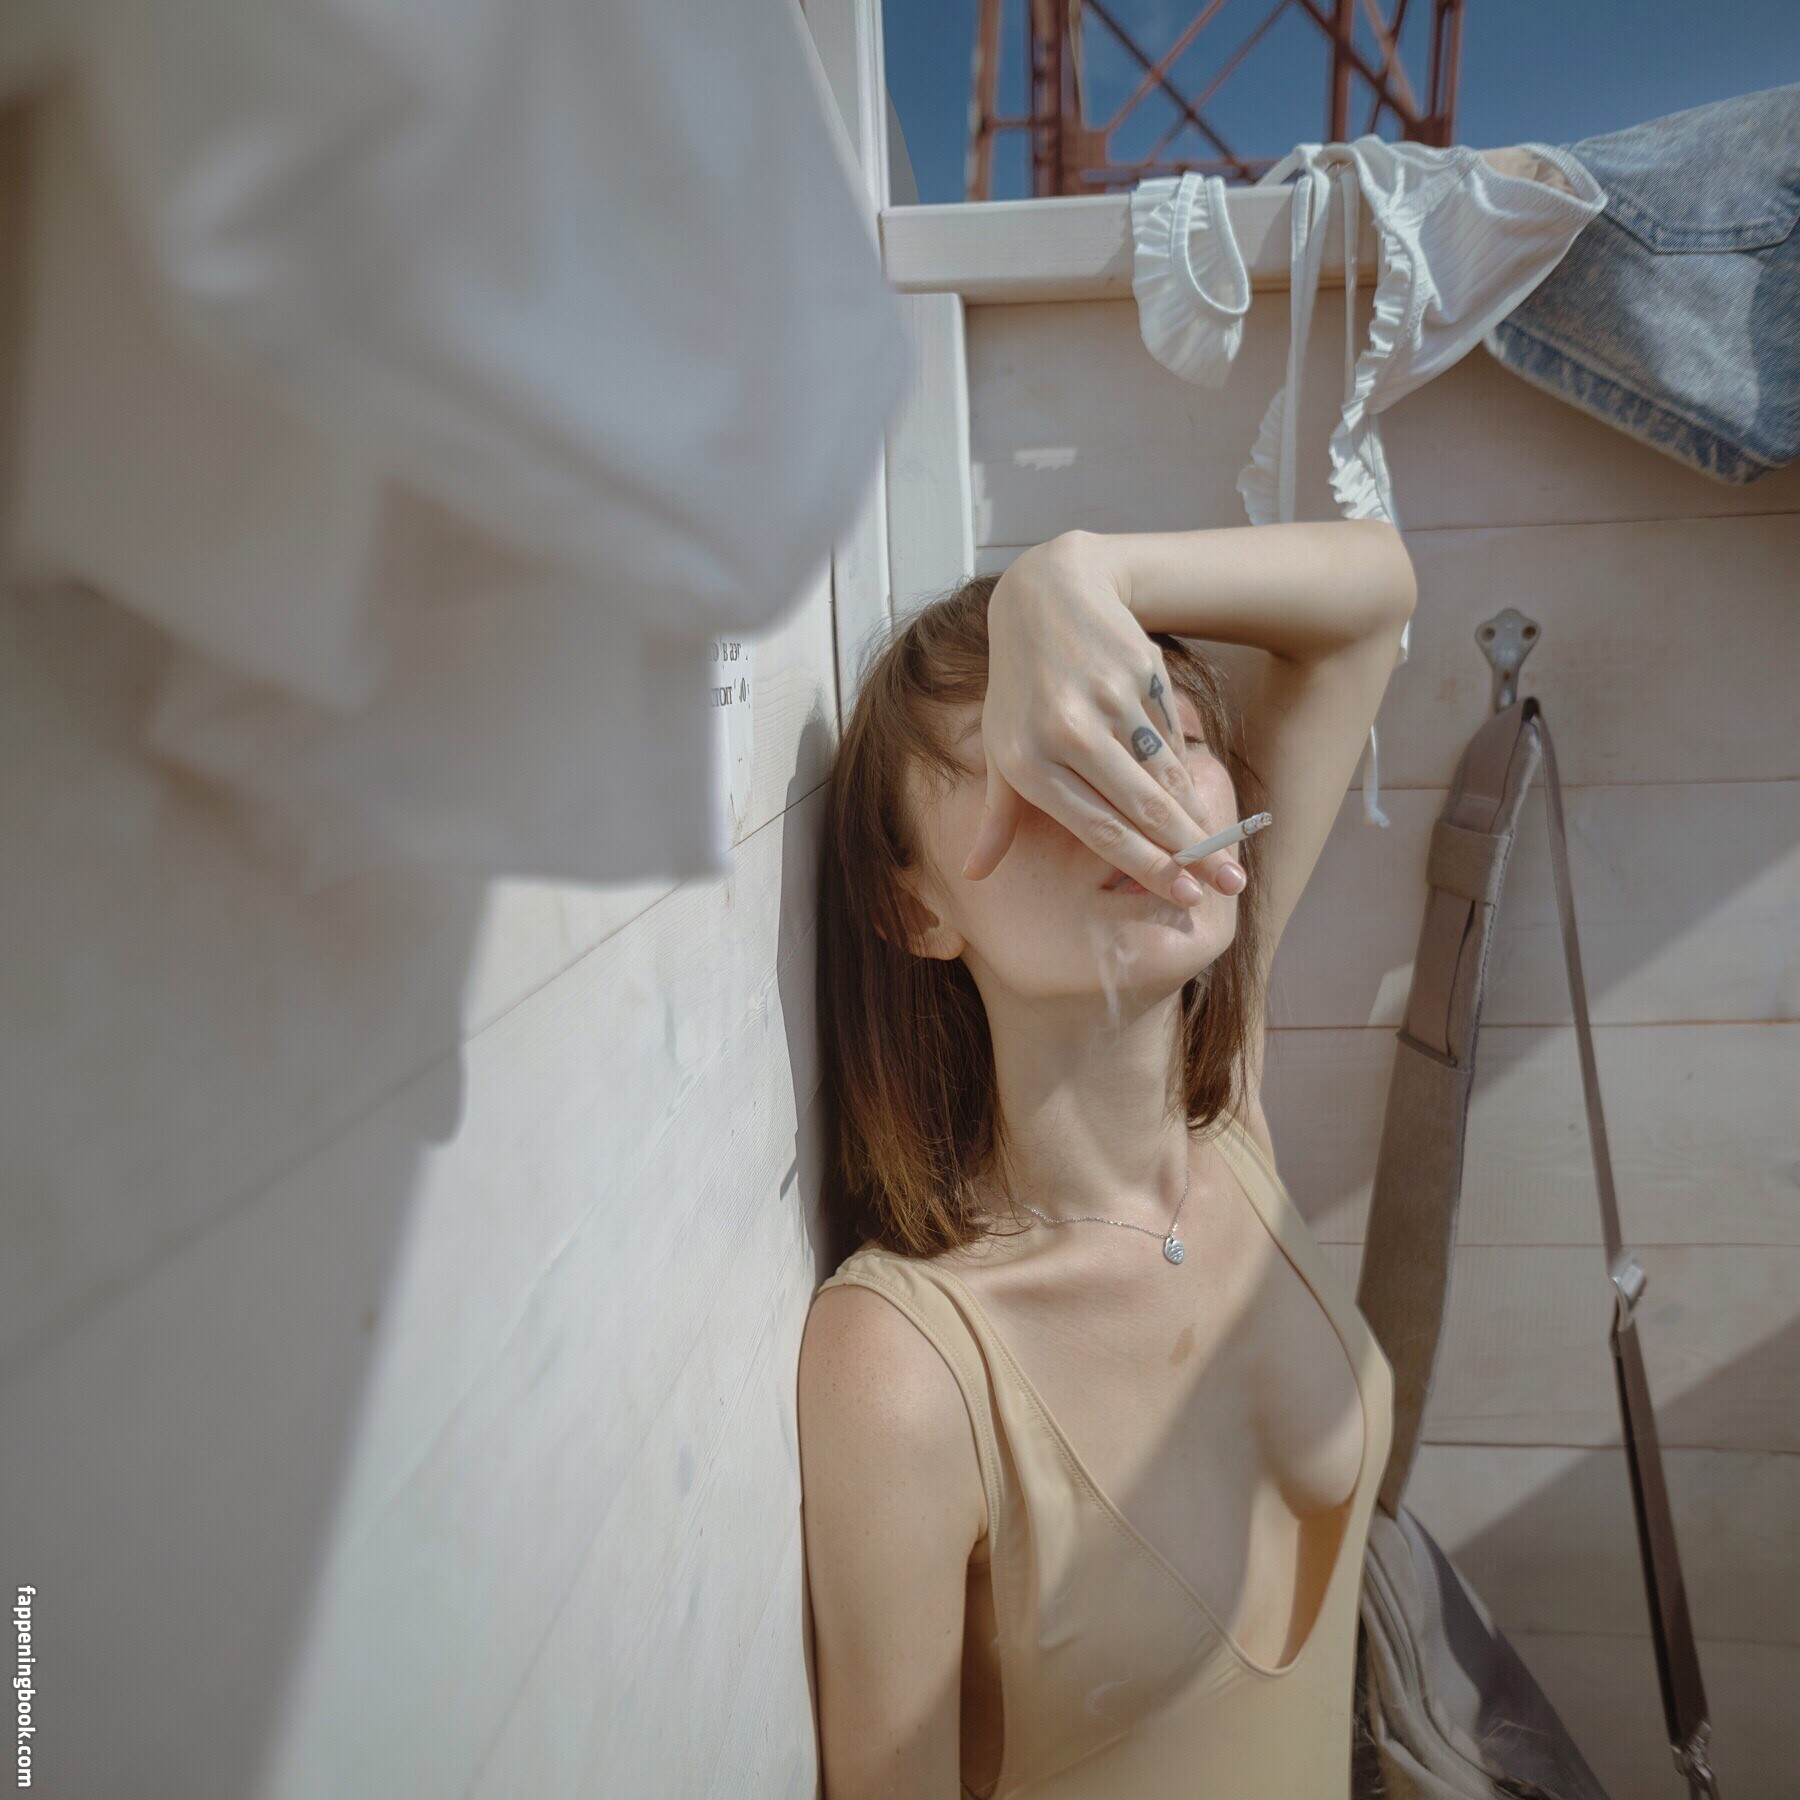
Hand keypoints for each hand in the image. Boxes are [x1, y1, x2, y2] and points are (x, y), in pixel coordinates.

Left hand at [965, 532, 1249, 906]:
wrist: (1049, 594)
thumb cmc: (1021, 687)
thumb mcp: (1001, 747)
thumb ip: (998, 817)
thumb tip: (975, 874)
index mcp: (1029, 761)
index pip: (1099, 828)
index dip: (1147, 866)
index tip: (1184, 896)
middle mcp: (1068, 733)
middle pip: (1142, 808)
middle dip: (1191, 855)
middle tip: (1229, 885)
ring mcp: (1107, 700)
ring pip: (1165, 775)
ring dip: (1199, 819)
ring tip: (1228, 856)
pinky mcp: (1139, 674)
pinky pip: (1171, 735)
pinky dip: (1184, 771)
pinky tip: (1197, 800)